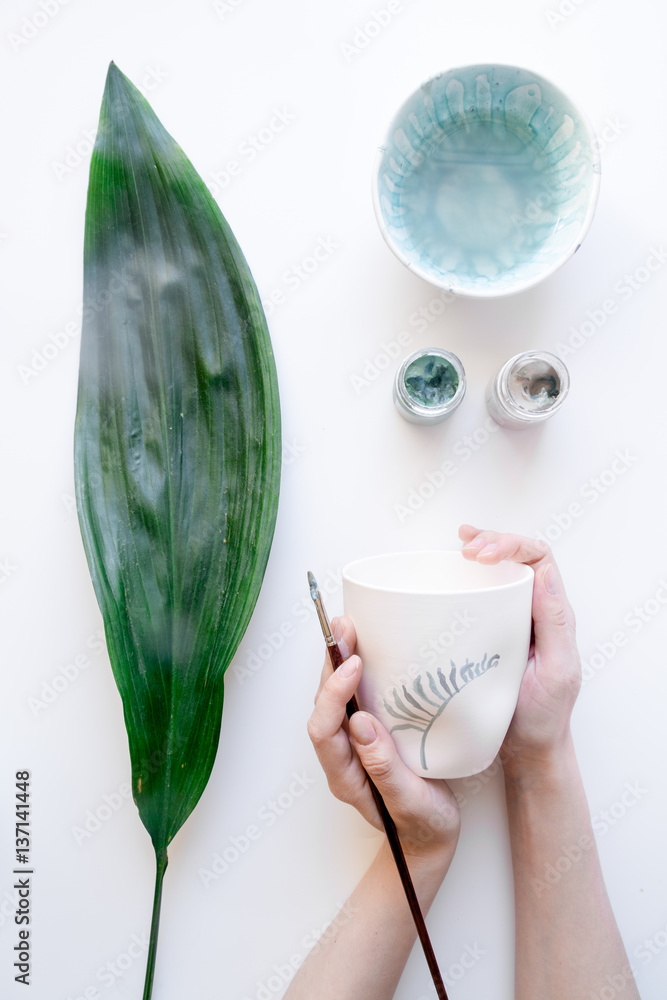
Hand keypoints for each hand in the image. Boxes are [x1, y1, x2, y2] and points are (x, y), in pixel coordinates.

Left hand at [307, 616, 459, 864]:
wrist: (430, 842)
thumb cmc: (422, 827)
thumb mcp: (411, 802)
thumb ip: (384, 768)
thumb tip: (361, 724)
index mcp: (345, 776)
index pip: (324, 729)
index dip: (333, 693)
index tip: (354, 664)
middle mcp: (342, 757)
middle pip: (323, 706)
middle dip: (330, 665)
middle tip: (344, 627)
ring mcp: (354, 746)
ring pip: (336, 700)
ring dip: (338, 663)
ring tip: (348, 628)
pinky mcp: (370, 736)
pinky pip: (354, 700)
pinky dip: (355, 673)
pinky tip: (366, 651)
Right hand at [459, 525, 580, 771]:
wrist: (527, 751)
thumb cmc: (543, 716)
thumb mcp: (556, 670)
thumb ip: (554, 623)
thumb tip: (543, 574)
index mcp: (554, 614)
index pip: (539, 559)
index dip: (512, 546)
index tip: (481, 556)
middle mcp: (535, 610)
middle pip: (519, 556)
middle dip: (493, 541)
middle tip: (466, 548)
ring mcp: (512, 619)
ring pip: (502, 569)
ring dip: (482, 549)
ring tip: (460, 544)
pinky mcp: (490, 632)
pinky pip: (483, 594)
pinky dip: (468, 576)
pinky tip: (453, 568)